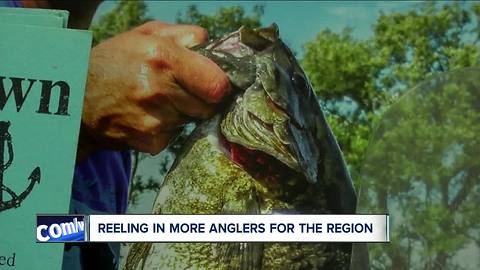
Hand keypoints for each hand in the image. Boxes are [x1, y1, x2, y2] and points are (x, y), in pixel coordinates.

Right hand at [78, 21, 229, 160]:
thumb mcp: (143, 35)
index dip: (218, 84)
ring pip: (192, 120)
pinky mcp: (150, 142)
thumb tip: (208, 42)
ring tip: (156, 100)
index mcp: (162, 57)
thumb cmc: (114, 62)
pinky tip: (147, 115)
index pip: (217, 85)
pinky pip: (175, 135)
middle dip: (200, 98)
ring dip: (182, 112)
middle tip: (179, 89)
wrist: (76, 100)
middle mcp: (159, 90)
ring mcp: (154, 120)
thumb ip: (181, 34)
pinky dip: (167, 127)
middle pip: (208, 105)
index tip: (211, 83)